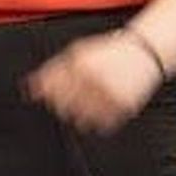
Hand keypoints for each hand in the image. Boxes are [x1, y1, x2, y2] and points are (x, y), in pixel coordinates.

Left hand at [23, 30, 164, 134]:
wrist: (144, 51)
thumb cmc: (108, 52)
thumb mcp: (78, 52)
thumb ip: (53, 69)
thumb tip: (30, 87)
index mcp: (80, 65)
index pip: (51, 88)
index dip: (45, 94)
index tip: (46, 95)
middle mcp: (94, 79)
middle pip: (63, 107)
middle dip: (61, 106)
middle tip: (74, 97)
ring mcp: (110, 93)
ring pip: (81, 119)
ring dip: (79, 115)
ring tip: (89, 101)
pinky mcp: (124, 105)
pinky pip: (104, 124)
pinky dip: (99, 121)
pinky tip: (102, 108)